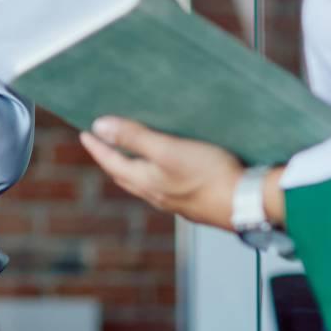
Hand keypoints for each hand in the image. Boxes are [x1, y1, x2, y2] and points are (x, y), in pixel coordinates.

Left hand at [78, 116, 244, 230]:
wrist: (246, 203)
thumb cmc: (209, 176)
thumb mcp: (167, 149)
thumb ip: (134, 138)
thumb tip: (99, 127)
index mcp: (144, 181)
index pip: (111, 162)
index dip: (97, 147)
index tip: (85, 134)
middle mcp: (156, 195)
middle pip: (124, 175)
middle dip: (111, 158)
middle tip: (103, 144)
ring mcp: (175, 201)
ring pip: (145, 183)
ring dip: (134, 168)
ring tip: (132, 154)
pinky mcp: (194, 201)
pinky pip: (165, 187)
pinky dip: (157, 174)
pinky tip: (168, 169)